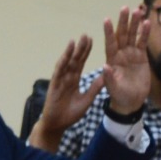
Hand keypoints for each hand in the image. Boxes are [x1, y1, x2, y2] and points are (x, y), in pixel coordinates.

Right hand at [30, 32, 98, 150]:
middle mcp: (67, 77)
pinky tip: (68, 50)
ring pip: (67, 62)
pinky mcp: (55, 84)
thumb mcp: (87, 100)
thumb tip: (105, 76)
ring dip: (72, 50)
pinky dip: (64, 59)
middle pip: (75, 59)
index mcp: (74, 80)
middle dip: (80, 48)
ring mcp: (60, 80)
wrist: (57, 125)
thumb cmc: (70, 114)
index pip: (81, 63)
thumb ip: (94, 88)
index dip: (86, 52)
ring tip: (78, 39)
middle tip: (86, 34)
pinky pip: (60, 69)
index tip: (92, 40)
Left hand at [100, 6, 151, 114]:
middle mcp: (120, 54)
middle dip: (123, 22)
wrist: (131, 101)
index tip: (106, 20)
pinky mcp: (141, 57)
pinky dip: (145, 33)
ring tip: (137, 11)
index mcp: (111, 60)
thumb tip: (105, 67)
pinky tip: (147, 23)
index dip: (108, 32)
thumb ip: (109, 78)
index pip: (109, 43)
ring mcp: (131, 54)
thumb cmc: (119, 96)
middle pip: (122, 35)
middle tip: (125, 8)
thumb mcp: (113, 89)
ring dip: (135, 24)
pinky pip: (142, 42)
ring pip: (132, 36)